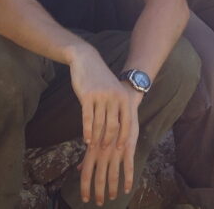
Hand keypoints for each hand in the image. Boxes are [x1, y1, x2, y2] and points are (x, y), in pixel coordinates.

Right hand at [69, 45, 140, 203]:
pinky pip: (88, 118)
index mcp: (123, 97)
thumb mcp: (113, 92)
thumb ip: (116, 108)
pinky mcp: (87, 96)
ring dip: (97, 139)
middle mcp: (114, 98)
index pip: (127, 122)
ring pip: (100, 124)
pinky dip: (87, 131)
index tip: (121, 150)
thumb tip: (118, 130)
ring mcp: (101, 97)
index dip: (124, 137)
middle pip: (113, 126)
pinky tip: (86, 140)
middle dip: (110, 142)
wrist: (87, 61)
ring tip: (94, 150)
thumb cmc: (100, 80)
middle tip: (106, 153)